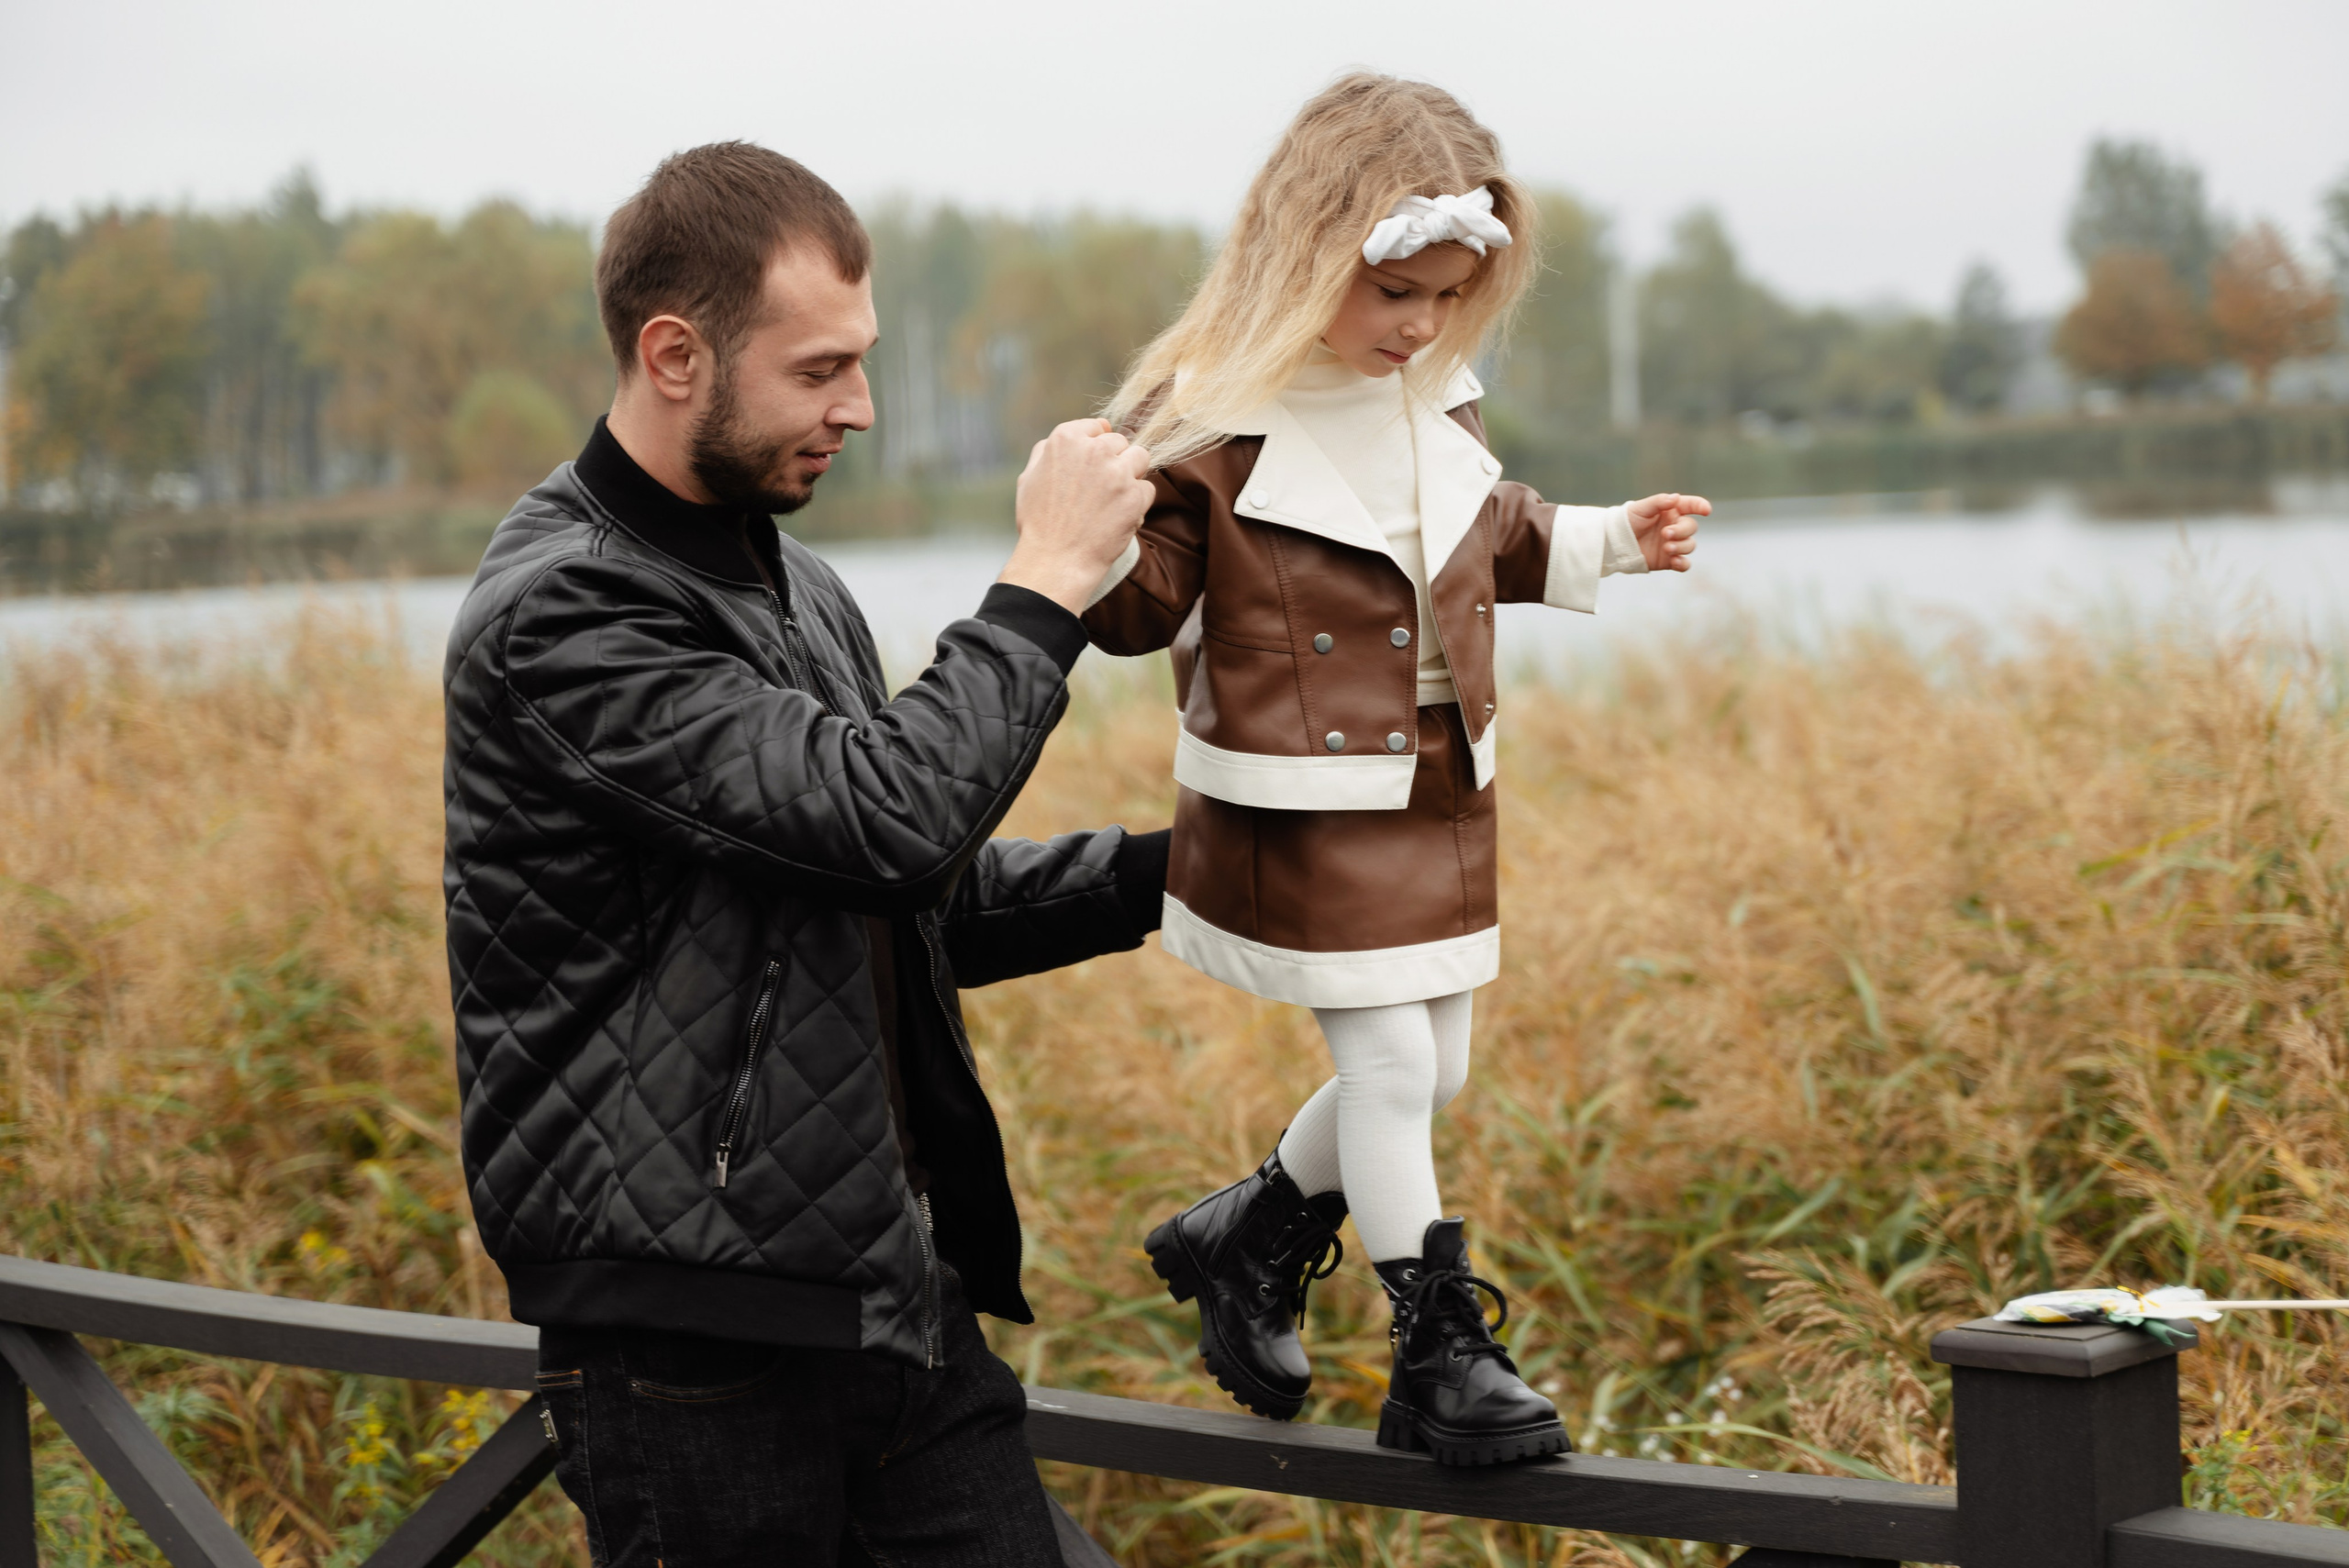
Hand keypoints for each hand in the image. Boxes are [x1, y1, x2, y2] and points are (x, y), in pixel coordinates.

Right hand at [999, 419, 1154, 612]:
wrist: (1056, 559)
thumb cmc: (1040, 522)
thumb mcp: (1029, 476)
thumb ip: (1048, 449)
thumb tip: (1078, 433)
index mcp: (1066, 439)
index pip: (1097, 427)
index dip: (1097, 445)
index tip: (1094, 464)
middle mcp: (1094, 450)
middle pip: (1120, 442)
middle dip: (1114, 461)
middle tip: (1100, 488)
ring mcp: (1118, 472)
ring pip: (1140, 458)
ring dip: (1131, 475)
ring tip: (1114, 497)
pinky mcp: (1135, 496)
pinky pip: (1147, 489)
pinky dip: (1137, 502)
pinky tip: (1118, 515)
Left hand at [1627, 493, 1706, 571]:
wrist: (1615, 542)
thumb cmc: (1628, 520)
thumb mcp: (1641, 508)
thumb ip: (1659, 502)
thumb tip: (1676, 498)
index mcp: (1671, 511)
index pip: (1691, 505)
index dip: (1700, 506)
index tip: (1706, 510)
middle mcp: (1675, 526)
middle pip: (1691, 527)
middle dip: (1681, 531)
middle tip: (1665, 533)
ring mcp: (1673, 543)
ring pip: (1690, 545)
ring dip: (1681, 546)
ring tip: (1666, 547)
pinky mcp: (1668, 560)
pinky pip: (1684, 564)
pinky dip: (1683, 563)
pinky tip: (1674, 561)